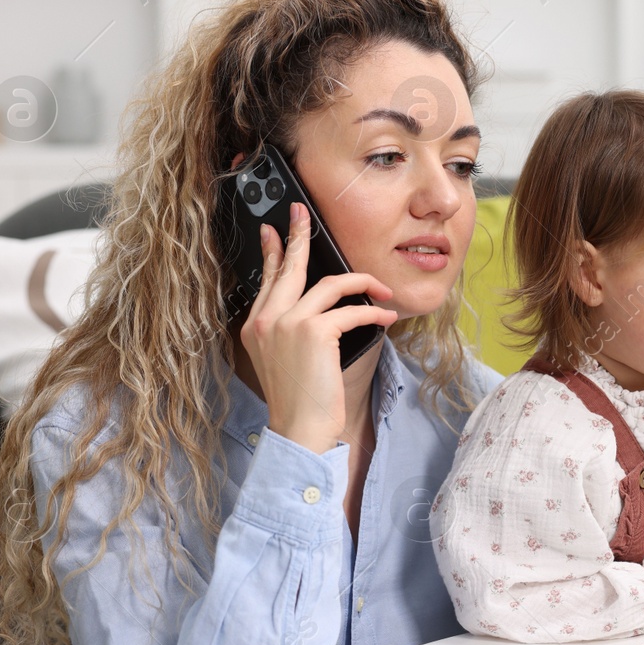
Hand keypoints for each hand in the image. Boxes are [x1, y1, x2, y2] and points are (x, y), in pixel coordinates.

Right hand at [243, 200, 397, 452]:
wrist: (298, 430)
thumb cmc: (299, 402)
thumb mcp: (286, 361)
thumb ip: (293, 332)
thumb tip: (322, 307)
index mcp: (256, 326)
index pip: (267, 279)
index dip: (273, 252)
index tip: (276, 230)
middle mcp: (267, 320)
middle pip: (288, 266)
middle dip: (298, 236)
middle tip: (303, 215)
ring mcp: (288, 323)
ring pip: (329, 283)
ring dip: (363, 283)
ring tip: (382, 291)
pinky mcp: (314, 331)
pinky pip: (352, 309)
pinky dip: (374, 311)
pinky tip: (387, 317)